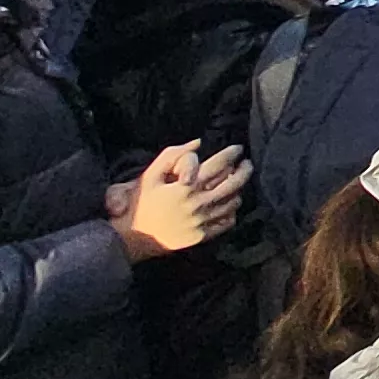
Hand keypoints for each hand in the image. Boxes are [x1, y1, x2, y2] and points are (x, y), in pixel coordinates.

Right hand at [111, 142, 248, 260]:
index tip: (238, 148)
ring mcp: (202, 222)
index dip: (231, 153)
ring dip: (238, 190)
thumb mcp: (151, 175)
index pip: (218, 164)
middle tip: (247, 163)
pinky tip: (228, 204)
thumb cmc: (141, 202)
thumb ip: (173, 155)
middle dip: (245, 170)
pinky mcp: (202, 236)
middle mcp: (198, 204)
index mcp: (186, 187)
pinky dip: (231, 211)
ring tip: (236, 182)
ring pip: (233, 202)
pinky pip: (227, 222)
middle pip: (233, 183)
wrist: (132, 237)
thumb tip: (198, 142)